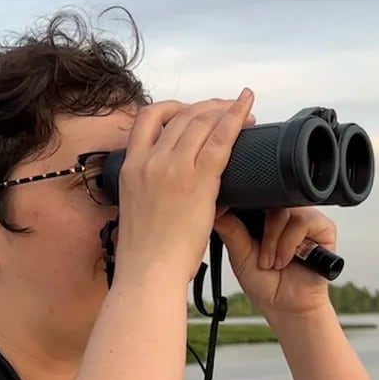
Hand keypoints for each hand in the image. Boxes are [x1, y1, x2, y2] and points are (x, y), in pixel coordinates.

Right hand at [115, 91, 254, 282]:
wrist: (148, 272)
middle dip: (206, 107)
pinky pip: (220, 139)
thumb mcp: (138, 209)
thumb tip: (175, 186)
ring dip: (223, 110)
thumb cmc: (145, 253)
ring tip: (243, 114)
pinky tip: (248, 106)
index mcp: (130, 167)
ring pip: (200, 120)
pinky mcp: (196, 181)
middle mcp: (149, 161)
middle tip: (225, 111)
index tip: (191, 112)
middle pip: (180, 115)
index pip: (148, 118)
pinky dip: (236, 116)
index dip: (173, 108)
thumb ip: (152, 188)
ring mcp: (172, 168)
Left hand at [213, 206, 336, 319]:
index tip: (236, 227)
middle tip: (261, 259)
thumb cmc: (265, 283)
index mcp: (262, 218)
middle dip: (262, 233)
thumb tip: (216, 211)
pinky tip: (287, 260)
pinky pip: (304, 221)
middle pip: (270, 200)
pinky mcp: (323, 228)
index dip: (245, 209)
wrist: (286, 307)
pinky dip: (290, 243)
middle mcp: (284, 215)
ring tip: (273, 264)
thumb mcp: (240, 256)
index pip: (254, 198)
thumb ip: (231, 232)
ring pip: (286, 211)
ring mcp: (304, 219)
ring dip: (275, 241)